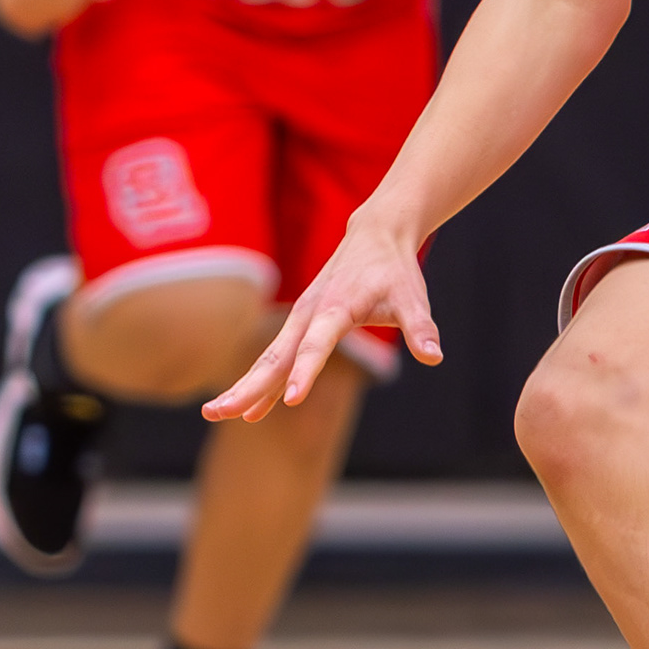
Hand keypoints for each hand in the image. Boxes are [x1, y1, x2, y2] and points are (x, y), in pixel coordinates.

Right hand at [212, 204, 441, 419]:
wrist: (375, 234)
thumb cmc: (394, 268)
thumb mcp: (413, 296)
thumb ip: (421, 327)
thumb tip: (434, 356)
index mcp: (336, 306)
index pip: (316, 344)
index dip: (304, 371)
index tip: (291, 399)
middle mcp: (310, 313)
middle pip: (275, 356)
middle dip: (248, 387)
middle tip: (218, 413)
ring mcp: (300, 319)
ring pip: (268, 359)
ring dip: (244, 387)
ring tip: (215, 414)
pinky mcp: (300, 325)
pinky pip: (276, 358)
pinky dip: (261, 382)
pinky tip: (250, 412)